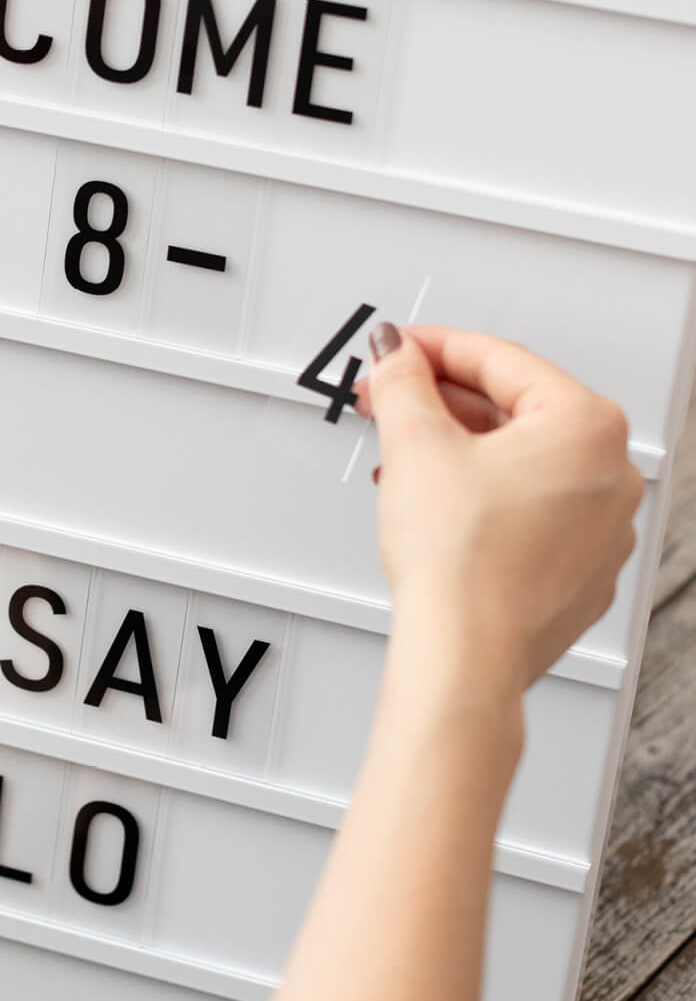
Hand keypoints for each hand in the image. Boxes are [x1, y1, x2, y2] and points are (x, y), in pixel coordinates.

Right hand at [358, 325, 642, 702]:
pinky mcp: (578, 570)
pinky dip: (482, 495)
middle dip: (441, 401)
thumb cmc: (462, 561)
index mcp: (588, 427)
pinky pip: (529, 509)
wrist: (466, 653)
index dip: (433, 347)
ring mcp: (602, 528)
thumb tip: (397, 355)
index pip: (499, 360)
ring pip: (520, 461)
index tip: (399, 349)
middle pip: (513, 410)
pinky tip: (436, 502)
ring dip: (456, 448)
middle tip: (390, 397)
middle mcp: (612, 475)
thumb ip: (403, 381)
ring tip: (402, 454)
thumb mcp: (416, 442)